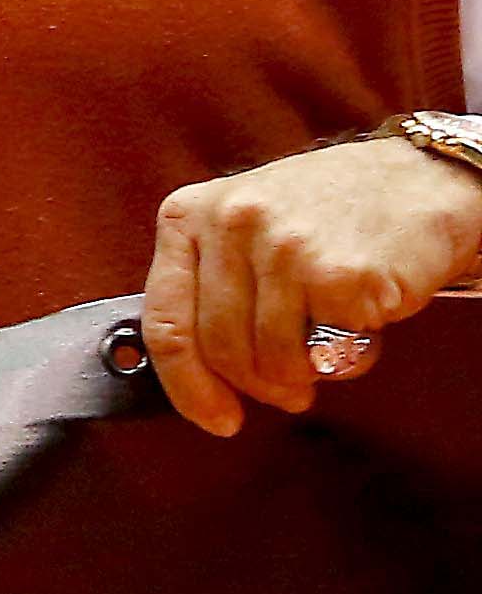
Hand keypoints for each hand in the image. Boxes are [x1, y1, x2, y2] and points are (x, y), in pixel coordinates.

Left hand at [140, 136, 481, 437]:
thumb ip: (213, 282)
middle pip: (220, 350)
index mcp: (191, 213)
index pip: (165, 320)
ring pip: (274, 360)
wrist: (428, 176)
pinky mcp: (337, 275)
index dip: (186, 385)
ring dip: (307, 374)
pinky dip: (352, 357)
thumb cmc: (337, 207)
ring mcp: (284, 248)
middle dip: (258, 387)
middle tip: (290, 394)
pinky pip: (329, 354)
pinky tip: (366, 321)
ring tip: (332, 343)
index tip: (213, 417)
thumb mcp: (247, 222)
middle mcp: (230, 224)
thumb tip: (196, 373)